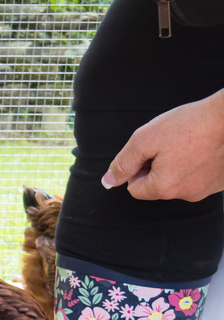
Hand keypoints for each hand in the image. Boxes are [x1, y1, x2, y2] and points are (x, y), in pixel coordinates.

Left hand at [102, 89, 223, 201]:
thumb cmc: (191, 125)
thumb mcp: (144, 140)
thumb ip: (123, 163)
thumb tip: (109, 181)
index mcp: (164, 188)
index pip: (135, 189)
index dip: (137, 168)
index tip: (150, 151)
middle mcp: (186, 194)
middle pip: (158, 186)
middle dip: (157, 167)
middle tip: (170, 144)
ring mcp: (207, 189)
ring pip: (180, 181)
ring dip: (178, 165)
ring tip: (188, 144)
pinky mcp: (221, 181)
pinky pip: (201, 176)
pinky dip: (198, 164)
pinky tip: (203, 147)